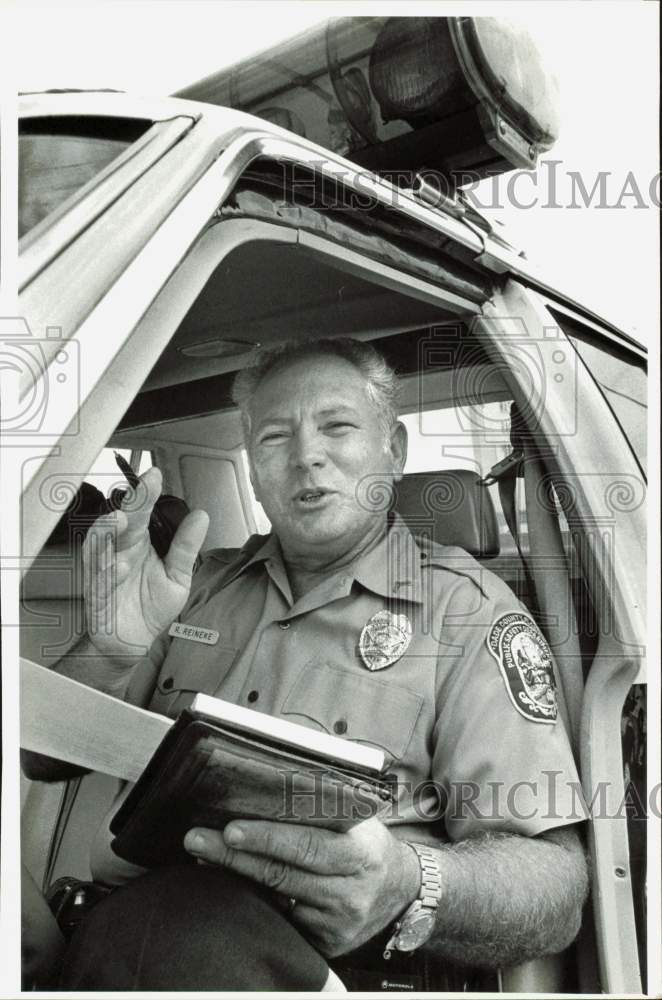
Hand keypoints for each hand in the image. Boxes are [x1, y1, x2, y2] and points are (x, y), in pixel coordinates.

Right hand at [83, 467, 208, 657]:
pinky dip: (106, 571)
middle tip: (143, 487)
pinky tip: (119, 564)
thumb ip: (186, 547)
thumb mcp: (178, 576)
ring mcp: (105, 571)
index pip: (142, 513)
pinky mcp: (97, 594)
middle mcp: (119, 552)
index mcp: (138, 543)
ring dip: (108, 531)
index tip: (155, 474)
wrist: (133, 642)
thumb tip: (201, 516)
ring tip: (122, 518)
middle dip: (131, 503)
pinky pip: (98, 580)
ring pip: (100, 545)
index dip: (146, 494)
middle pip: (121, 522)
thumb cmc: (149, 606)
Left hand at [183, 818, 420, 956]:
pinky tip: (234, 885)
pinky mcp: (327, 944)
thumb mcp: (359, 823)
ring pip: (276, 900)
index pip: (305, 845)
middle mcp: (348, 892)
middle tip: (198, 839)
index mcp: (359, 854)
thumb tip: (272, 788)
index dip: (266, 837)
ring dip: (237, 878)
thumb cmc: (369, 844)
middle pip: (281, 874)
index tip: (231, 828)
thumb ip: (325, 810)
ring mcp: (336, 923)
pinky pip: (283, 921)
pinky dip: (256, 902)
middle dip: (234, 856)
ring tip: (204, 856)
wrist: (401, 889)